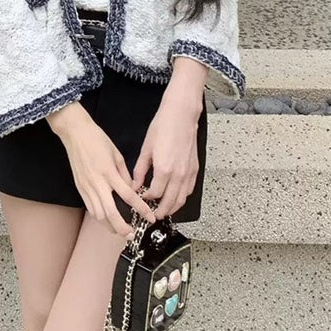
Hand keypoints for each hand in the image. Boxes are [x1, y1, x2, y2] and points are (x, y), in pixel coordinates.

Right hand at [61, 121, 157, 238]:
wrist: (75, 133)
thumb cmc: (97, 139)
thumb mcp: (116, 154)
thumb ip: (125, 174)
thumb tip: (131, 189)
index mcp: (109, 172)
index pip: (128, 196)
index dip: (141, 209)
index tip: (150, 217)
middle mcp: (98, 183)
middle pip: (110, 213)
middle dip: (122, 227)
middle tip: (131, 234)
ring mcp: (87, 187)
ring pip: (98, 215)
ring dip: (109, 225)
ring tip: (119, 230)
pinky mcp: (80, 188)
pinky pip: (90, 208)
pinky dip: (99, 217)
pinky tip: (106, 219)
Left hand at [131, 87, 201, 218]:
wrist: (181, 115)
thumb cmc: (163, 127)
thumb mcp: (146, 148)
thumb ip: (140, 170)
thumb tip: (135, 184)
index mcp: (164, 170)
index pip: (155, 194)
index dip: (146, 199)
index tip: (141, 198)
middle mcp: (178, 175)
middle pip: (170, 202)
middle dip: (161, 211)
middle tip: (153, 215)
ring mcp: (189, 173)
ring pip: (182, 199)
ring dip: (173, 208)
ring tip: (164, 211)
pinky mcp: (195, 169)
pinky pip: (189, 190)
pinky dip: (183, 197)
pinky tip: (176, 197)